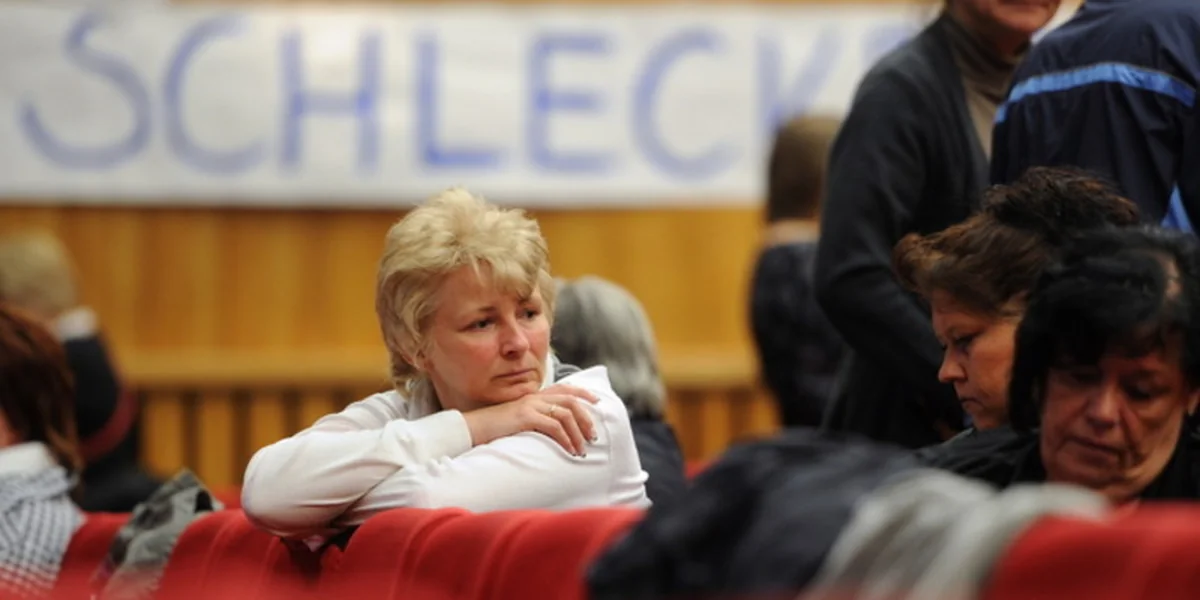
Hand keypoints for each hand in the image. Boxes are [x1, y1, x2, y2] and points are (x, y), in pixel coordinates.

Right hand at [462, 384, 599, 455]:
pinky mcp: (525, 416)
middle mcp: (534, 397)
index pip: (564, 388)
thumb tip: (554, 433)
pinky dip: (566, 439)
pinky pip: (553, 426)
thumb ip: (535, 420)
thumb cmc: (494, 429)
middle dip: (586, 418)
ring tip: (583, 449)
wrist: (472, 428)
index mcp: (534, 396)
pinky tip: (570, 450)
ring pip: (565, 414)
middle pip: (570, 400)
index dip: (583, 392)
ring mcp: (530, 405)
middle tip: (594, 436)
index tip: (597, 401)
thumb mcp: (518, 421)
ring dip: (578, 432)